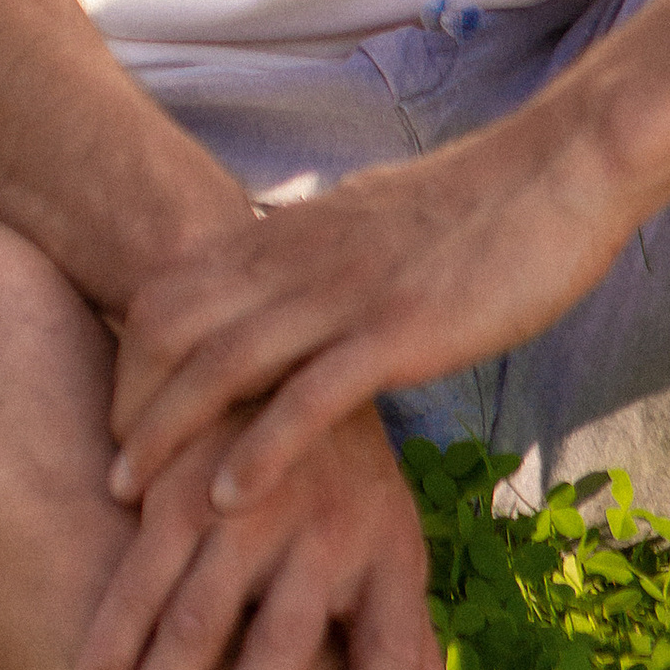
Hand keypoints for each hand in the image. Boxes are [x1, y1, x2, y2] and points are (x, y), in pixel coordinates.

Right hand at [74, 398, 444, 669]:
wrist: (287, 342)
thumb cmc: (349, 480)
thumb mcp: (395, 543)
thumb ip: (409, 644)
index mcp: (386, 555)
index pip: (392, 645)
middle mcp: (322, 529)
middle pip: (281, 639)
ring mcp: (249, 501)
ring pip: (192, 609)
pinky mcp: (183, 476)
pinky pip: (137, 561)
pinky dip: (111, 629)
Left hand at [109, 118, 637, 520]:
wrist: (557, 170)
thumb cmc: (474, 206)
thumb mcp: (368, 222)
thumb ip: (318, 258)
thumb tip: (286, 289)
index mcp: (290, 233)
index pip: (172, 289)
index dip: (132, 356)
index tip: (121, 418)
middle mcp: (300, 259)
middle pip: (173, 326)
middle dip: (131, 401)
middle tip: (112, 473)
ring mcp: (346, 293)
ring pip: (223, 361)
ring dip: (167, 432)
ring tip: (132, 497)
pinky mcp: (400, 330)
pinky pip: (310, 395)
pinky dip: (259, 450)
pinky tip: (229, 500)